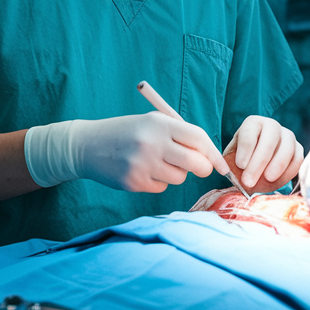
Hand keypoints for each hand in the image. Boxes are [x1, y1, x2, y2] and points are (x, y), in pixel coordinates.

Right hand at [26, 113, 229, 192]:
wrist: (88, 145)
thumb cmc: (127, 132)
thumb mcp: (151, 122)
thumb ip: (178, 134)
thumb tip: (209, 156)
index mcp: (159, 123)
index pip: (198, 138)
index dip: (214, 153)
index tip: (221, 164)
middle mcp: (152, 143)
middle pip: (195, 163)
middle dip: (203, 168)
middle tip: (199, 168)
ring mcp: (142, 164)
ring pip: (179, 178)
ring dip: (175, 173)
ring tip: (158, 162)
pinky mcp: (134, 182)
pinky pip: (161, 187)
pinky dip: (158, 181)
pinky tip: (143, 170)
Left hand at [222, 116, 302, 191]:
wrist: (257, 162)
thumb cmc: (241, 159)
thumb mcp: (232, 157)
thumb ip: (230, 163)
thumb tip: (227, 171)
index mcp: (253, 123)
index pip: (250, 132)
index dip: (246, 149)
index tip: (240, 165)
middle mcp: (272, 125)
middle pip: (270, 140)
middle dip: (259, 161)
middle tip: (249, 181)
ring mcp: (288, 136)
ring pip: (287, 148)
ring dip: (277, 165)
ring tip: (267, 180)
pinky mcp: (298, 149)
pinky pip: (298, 159)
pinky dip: (289, 172)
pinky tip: (277, 182)